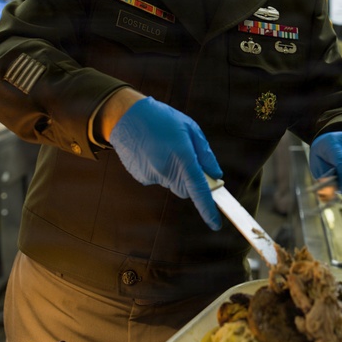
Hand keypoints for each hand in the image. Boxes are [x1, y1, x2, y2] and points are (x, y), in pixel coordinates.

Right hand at [109, 97, 222, 229]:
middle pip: (186, 190)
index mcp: (183, 157)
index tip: (215, 225)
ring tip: (164, 148)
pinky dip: (159, 169)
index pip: (199, 190)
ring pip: (171, 183)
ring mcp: (152, 176)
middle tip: (185, 156)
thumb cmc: (162, 119)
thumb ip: (205, 154)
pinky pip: (157, 179)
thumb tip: (215, 174)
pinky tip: (153, 152)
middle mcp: (167, 171)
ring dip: (173, 172)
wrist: (126, 117)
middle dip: (190, 180)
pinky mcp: (141, 177)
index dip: (208, 209)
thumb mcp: (190, 128)